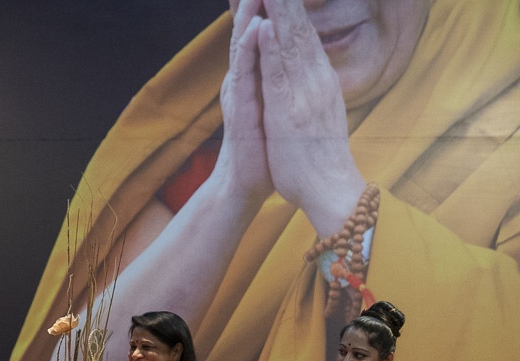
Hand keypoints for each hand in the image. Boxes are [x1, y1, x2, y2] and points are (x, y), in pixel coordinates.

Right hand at [215, 0, 273, 201]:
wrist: (245, 183)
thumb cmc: (262, 148)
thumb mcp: (270, 105)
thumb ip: (271, 78)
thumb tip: (280, 58)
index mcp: (254, 76)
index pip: (258, 32)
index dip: (263, 6)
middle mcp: (242, 79)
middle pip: (247, 30)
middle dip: (252, 2)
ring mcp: (239, 92)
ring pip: (242, 45)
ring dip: (248, 14)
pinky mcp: (241, 110)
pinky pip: (245, 74)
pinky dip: (249, 49)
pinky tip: (254, 29)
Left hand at [255, 0, 364, 234]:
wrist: (331, 189)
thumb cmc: (321, 158)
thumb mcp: (318, 115)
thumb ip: (314, 92)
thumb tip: (311, 76)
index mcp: (321, 81)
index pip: (306, 37)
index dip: (293, 11)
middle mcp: (317, 80)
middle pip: (301, 30)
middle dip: (288, 2)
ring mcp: (305, 93)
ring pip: (291, 44)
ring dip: (281, 12)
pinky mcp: (290, 111)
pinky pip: (279, 74)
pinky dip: (271, 49)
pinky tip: (264, 27)